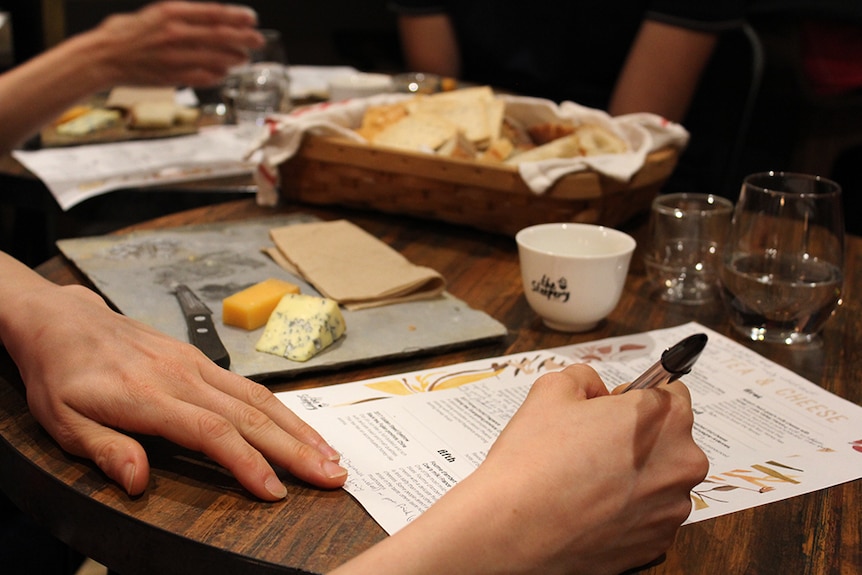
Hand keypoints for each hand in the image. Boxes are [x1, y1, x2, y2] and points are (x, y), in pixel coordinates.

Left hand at [3, 280, 346, 500]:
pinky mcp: (201, 359)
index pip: (212, 433)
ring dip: (299, 429)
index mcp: (149, 396)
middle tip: (333, 474)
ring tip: (330, 454)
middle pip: (251, 416)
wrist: (66, 322)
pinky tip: (298, 426)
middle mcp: (183, 377)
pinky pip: (250, 385)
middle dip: (297, 449)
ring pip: (260, 398)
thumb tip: (137, 481)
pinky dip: (282, 409)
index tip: (276, 491)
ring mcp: (196, 364)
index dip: (248, 463)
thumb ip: (105, 450)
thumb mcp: (63, 421)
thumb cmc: (63, 374)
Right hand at [89, 1, 264, 86]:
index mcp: (170, 12)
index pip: (213, 13)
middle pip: (220, 35)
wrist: (102, 57)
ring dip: (234, 58)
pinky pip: (202, 76)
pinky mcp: (171, 76)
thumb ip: (181, 16)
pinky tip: (224, 73)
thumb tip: (210, 17)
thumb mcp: (154, 14)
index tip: (252, 19)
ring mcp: (174, 56)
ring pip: (214, 58)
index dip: (236, 17)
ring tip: (244, 58)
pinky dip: (216, 75)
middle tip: (258, 40)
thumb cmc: (127, 33)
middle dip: (243, 38)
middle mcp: (174, 33)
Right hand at [468, 364, 707, 572]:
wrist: (512, 529)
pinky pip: (648, 516)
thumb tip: (596, 391)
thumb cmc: (534, 459)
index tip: (611, 410)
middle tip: (590, 446)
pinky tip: (590, 508)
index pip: (671, 393)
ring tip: (586, 481)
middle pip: (669, 439)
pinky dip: (626, 511)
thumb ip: (585, 378)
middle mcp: (681, 464)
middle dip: (637, 438)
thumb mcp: (552, 389)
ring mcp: (672, 509)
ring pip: (658, 480)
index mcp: (665, 418)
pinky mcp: (657, 543)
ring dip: (633, 476)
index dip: (636, 398)